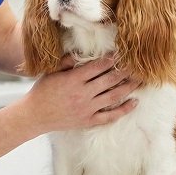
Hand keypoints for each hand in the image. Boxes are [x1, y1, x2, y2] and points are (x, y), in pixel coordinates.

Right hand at [18, 54, 139, 134]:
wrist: (35, 115)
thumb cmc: (43, 91)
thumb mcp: (53, 72)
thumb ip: (68, 62)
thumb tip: (83, 54)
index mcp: (73, 80)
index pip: (98, 66)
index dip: (111, 59)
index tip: (122, 53)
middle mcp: (83, 94)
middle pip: (110, 80)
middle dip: (125, 71)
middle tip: (138, 64)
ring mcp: (87, 109)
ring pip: (114, 97)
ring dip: (129, 88)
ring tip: (141, 80)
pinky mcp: (88, 121)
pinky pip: (110, 116)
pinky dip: (124, 110)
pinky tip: (134, 102)